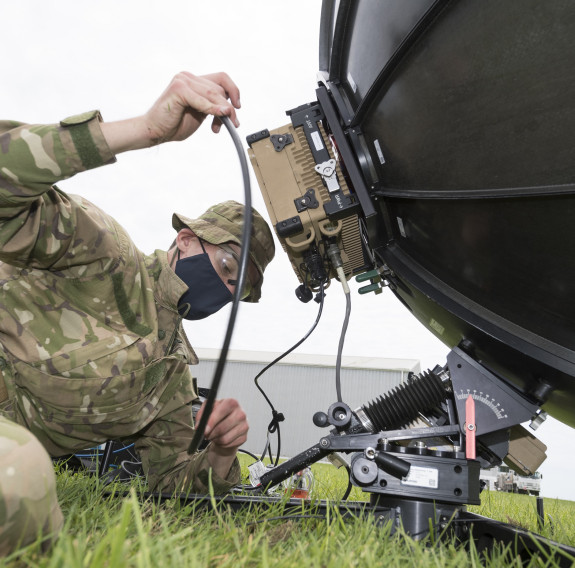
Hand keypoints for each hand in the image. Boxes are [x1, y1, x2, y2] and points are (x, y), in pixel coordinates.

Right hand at [101, 71, 240, 153]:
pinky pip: (202, 100)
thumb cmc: (175, 124)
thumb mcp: (200, 114)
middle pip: (219, 89)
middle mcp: (188, 77)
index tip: (238, 106)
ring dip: (223, 112)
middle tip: (233, 124)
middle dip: (229, 109)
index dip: (234, 90)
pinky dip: (213, 109)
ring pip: (214, 94)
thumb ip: (213, 107)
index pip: (221, 78)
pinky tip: (220, 117)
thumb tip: (232, 109)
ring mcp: (183, 80)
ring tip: (223, 126)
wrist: (155, 131)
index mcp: (193, 81)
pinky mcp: (178, 89)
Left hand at [195, 398, 247, 476]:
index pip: (222, 411)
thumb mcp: (209, 410)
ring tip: (213, 436)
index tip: (203, 429)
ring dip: (215, 439)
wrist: (227, 425)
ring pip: (225, 439)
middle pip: (222, 428)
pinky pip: (228, 444)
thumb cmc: (218, 416)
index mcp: (232, 402)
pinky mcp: (244, 437)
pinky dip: (221, 444)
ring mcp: (244, 425)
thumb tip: (200, 425)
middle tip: (205, 435)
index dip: (211, 422)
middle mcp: (241, 413)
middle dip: (211, 434)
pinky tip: (220, 439)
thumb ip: (202, 414)